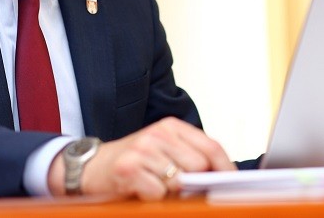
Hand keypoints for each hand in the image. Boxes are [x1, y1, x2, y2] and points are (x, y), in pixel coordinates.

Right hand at [48, 117, 235, 199]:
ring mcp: (143, 149)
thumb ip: (189, 157)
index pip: (211, 146)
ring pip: (179, 181)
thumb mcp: (163, 150)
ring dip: (172, 193)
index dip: (225, 167)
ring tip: (157, 187)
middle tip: (181, 189)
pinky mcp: (129, 168)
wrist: (91, 166)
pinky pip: (158, 193)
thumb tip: (221, 176)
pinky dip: (154, 198)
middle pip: (199, 165)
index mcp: (171, 127)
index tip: (232, 182)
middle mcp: (158, 134)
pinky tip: (142, 190)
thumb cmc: (133, 161)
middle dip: (194, 183)